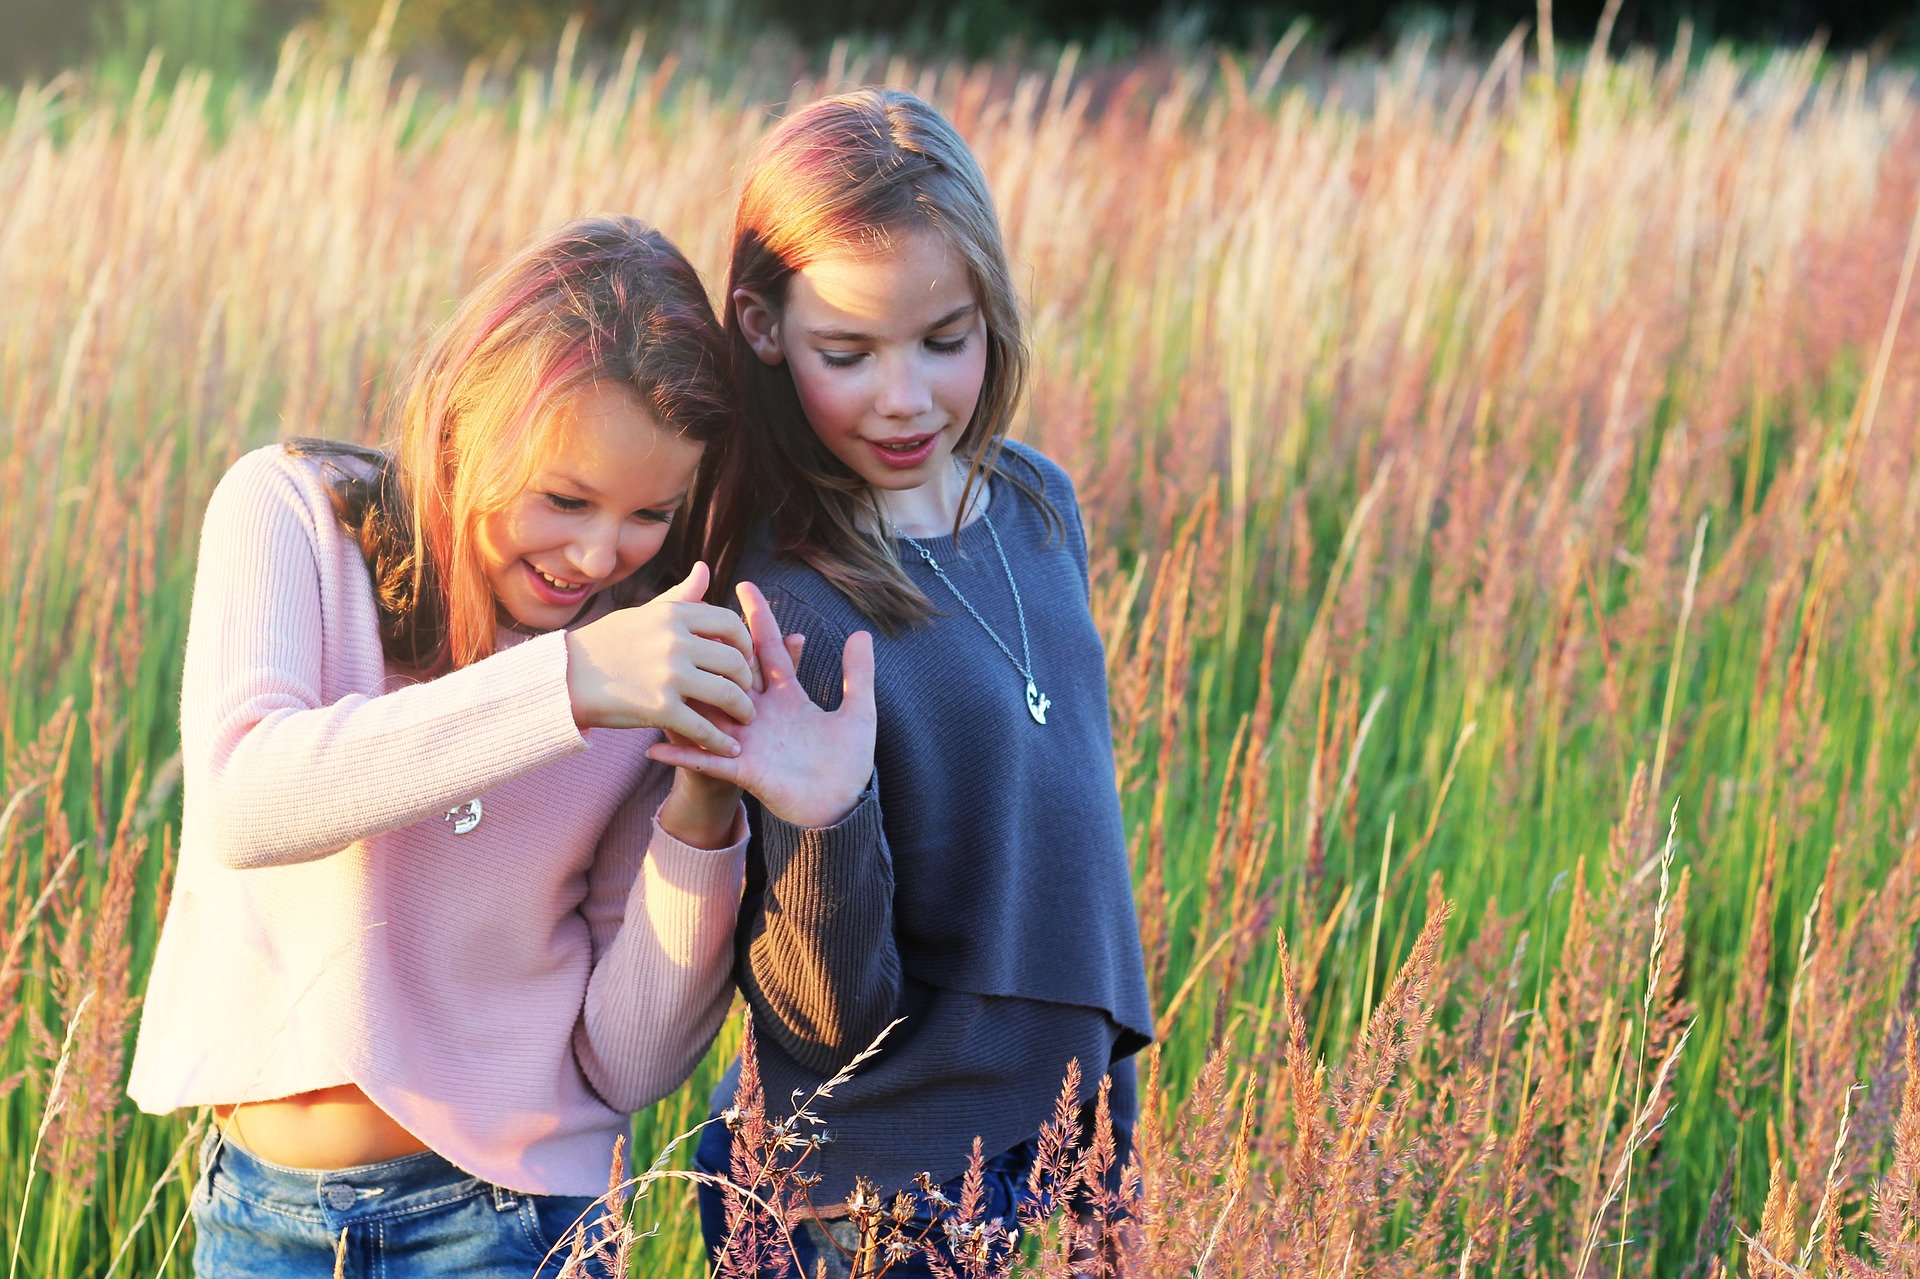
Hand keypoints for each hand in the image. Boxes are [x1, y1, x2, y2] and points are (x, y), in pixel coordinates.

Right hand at [564, 563, 755, 755]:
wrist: (564, 678)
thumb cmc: (606, 643)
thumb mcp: (644, 612)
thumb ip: (680, 596)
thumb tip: (705, 569)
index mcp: (674, 614)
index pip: (730, 623)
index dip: (746, 643)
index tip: (746, 657)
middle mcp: (676, 641)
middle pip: (734, 660)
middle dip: (747, 680)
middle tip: (748, 693)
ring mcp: (669, 675)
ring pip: (727, 694)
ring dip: (742, 710)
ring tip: (744, 718)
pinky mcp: (660, 708)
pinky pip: (704, 728)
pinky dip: (721, 743)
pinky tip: (729, 749)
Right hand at [646, 582, 875, 829]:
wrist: (841, 808)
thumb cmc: (849, 763)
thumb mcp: (858, 714)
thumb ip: (858, 675)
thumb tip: (861, 633)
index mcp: (788, 698)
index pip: (768, 650)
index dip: (758, 619)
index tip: (745, 586)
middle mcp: (762, 714)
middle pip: (733, 672)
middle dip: (716, 644)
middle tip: (696, 610)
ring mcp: (748, 740)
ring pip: (710, 711)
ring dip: (689, 694)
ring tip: (665, 664)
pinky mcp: (743, 769)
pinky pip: (707, 760)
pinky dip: (682, 755)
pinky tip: (654, 748)